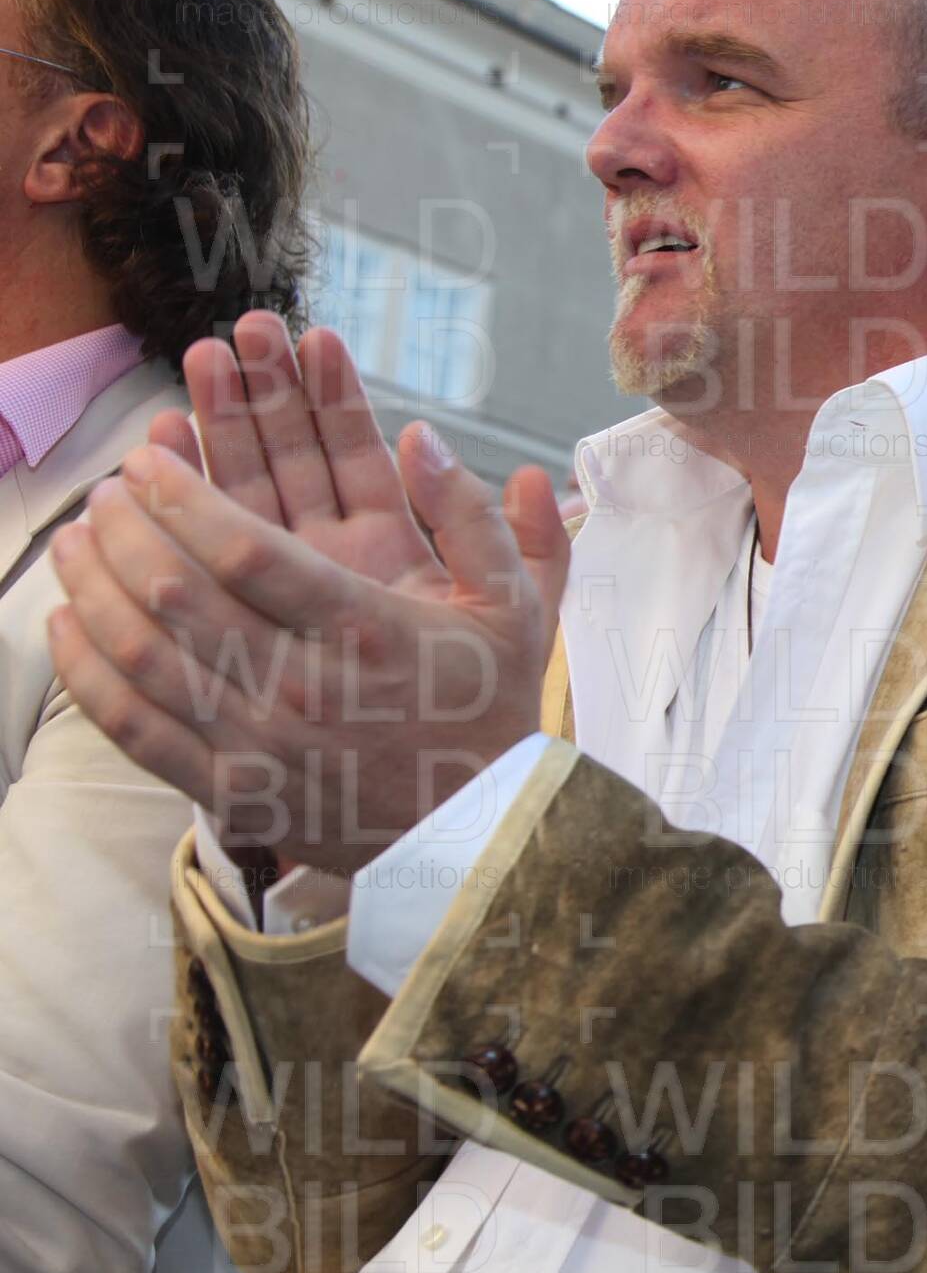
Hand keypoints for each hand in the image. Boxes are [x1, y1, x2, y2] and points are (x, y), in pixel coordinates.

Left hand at [45, 318, 570, 874]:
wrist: (480, 833)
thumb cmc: (491, 712)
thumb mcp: (514, 607)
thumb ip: (473, 517)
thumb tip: (424, 438)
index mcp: (367, 631)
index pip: (245, 548)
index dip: (180, 494)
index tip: (147, 461)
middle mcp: (304, 687)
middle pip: (177, 592)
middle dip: (125, 527)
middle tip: (108, 491)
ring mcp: (261, 744)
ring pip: (143, 654)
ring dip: (93, 588)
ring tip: (75, 542)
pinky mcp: (232, 792)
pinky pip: (136, 728)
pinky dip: (87, 673)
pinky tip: (66, 627)